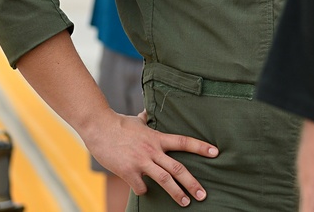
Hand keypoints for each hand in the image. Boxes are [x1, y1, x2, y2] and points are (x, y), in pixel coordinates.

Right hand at [85, 109, 218, 206]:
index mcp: (158, 137)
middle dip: (192, 182)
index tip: (216, 153)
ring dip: (176, 193)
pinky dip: (144, 191)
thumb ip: (146, 119)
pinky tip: (143, 191)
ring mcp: (141, 161)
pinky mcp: (128, 171)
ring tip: (186, 203)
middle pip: (178, 168)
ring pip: (164, 180)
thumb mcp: (137, 120)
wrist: (98, 127)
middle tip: (203, 195)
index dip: (201, 147)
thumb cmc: (118, 123)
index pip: (184, 142)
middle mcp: (153, 150)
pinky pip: (141, 187)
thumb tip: (148, 111)